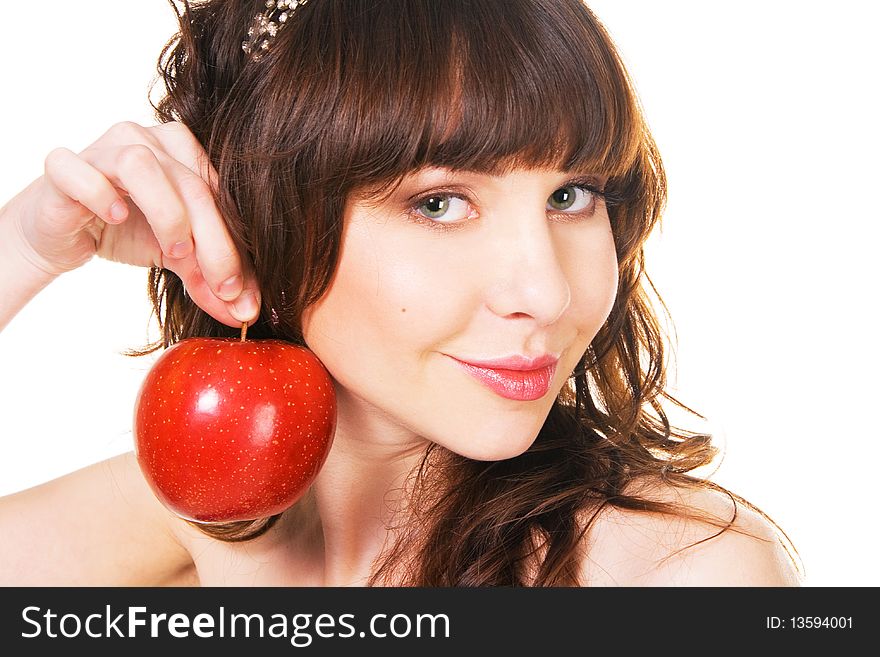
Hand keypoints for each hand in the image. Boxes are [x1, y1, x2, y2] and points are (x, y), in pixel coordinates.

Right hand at [9, 121, 258, 325]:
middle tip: (222, 285)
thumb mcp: (179, 257)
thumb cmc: (127, 231)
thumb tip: (245, 312)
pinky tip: (115, 218)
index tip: (241, 292)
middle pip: (191, 184)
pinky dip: (100, 194)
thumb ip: (211, 277)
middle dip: (213, 241)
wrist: (61, 234)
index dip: (235, 244)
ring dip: (166, 212)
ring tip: (174, 251)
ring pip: (142, 165)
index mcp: (183, 151)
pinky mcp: (62, 167)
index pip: (218, 195)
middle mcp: (146, 138)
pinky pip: (81, 171)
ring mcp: (103, 148)